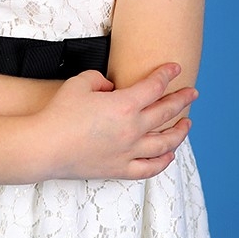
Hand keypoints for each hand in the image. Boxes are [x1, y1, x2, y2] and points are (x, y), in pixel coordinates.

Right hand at [37, 63, 195, 180]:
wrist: (45, 147)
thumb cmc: (59, 114)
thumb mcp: (79, 83)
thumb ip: (100, 79)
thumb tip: (111, 88)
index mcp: (125, 105)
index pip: (154, 86)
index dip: (167, 75)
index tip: (176, 68)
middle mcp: (133, 129)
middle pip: (167, 112)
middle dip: (182, 99)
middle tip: (192, 92)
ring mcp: (129, 151)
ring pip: (166, 143)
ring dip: (180, 131)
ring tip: (187, 123)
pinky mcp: (121, 169)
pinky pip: (150, 167)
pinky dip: (164, 161)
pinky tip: (169, 154)